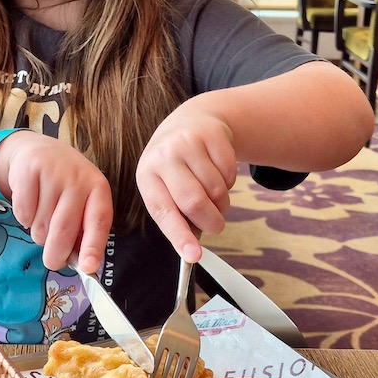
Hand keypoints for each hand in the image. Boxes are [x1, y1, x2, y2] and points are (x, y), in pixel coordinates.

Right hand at [0, 132, 112, 274]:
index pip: (98, 221)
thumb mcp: (82, 202)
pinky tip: (30, 206)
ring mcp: (53, 173)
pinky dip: (24, 219)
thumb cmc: (65, 186)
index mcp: (98, 189)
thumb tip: (83, 265)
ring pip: (41, 225)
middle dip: (56, 254)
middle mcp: (78, 179)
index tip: (88, 268)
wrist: (38, 151)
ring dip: (39, 234)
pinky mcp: (29, 171)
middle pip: (64, 229)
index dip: (93, 246)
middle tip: (52, 262)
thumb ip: (84, 230)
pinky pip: (23, 213)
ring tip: (43, 220)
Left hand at [135, 102, 236, 262]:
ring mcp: (188, 143)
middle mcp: (164, 157)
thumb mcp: (166, 186)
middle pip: (194, 202)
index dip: (179, 236)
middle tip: (216, 226)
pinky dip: (230, 183)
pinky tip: (219, 173)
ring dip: (222, 202)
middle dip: (211, 222)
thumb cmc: (177, 165)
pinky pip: (230, 173)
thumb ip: (176, 216)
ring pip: (216, 190)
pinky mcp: (212, 135)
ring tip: (214, 195)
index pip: (163, 211)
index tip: (193, 256)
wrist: (192, 121)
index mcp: (147, 176)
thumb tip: (192, 249)